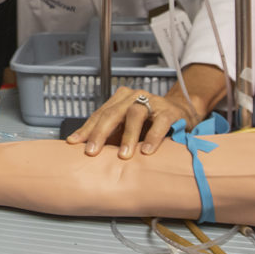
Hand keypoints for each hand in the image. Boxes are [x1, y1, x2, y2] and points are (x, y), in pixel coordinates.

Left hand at [67, 85, 196, 158]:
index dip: (86, 129)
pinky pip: (160, 123)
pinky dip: (152, 137)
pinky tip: (146, 151)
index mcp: (120, 99)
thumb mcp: (126, 127)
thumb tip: (84, 151)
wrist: (181, 112)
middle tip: (91, 151)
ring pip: (134, 115)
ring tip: (122, 156)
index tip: (73, 143)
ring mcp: (152, 102)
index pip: (99, 114)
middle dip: (100, 133)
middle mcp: (134, 97)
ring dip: (127, 136)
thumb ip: (110, 135)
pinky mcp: (169, 112)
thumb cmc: (149, 122)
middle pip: (112, 113)